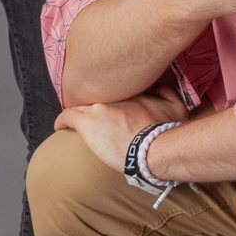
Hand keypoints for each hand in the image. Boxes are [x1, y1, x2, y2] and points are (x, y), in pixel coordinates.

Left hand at [54, 89, 186, 172]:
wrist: (153, 149)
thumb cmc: (165, 131)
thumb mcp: (176, 107)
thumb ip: (167, 92)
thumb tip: (158, 87)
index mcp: (130, 91)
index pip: (112, 86)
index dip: (108, 93)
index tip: (108, 104)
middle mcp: (111, 95)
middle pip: (94, 93)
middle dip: (92, 99)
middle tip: (91, 111)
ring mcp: (97, 108)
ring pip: (79, 104)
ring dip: (77, 111)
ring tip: (74, 119)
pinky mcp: (86, 123)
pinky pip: (66, 116)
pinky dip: (61, 120)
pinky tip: (59, 127)